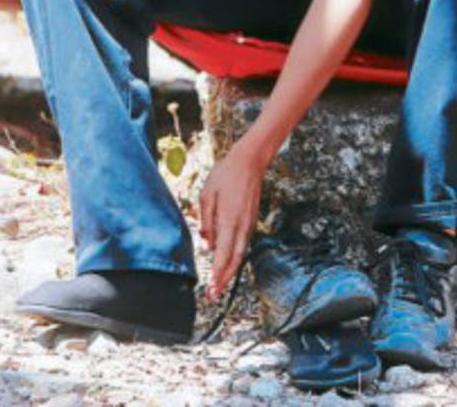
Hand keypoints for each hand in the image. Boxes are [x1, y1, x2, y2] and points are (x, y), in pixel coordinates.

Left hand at [199, 138, 266, 299]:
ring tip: (219, 283)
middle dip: (225, 279)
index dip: (218, 275)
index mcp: (230, 220)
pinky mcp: (250, 220)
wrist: (249, 162)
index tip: (211, 290)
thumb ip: (206, 222)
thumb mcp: (207, 195)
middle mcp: (242, 226)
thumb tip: (207, 244)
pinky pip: (242, 244)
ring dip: (230, 270)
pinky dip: (234, 257)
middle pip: (235, 260)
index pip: (223, 255)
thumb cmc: (225, 175)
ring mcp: (248, 223)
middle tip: (214, 295)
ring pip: (240, 253)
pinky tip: (226, 263)